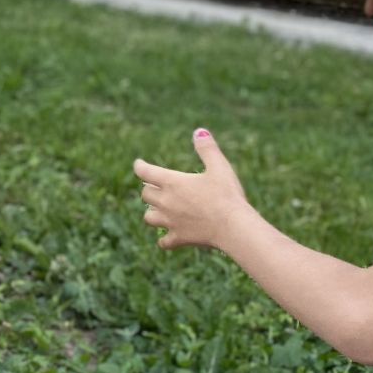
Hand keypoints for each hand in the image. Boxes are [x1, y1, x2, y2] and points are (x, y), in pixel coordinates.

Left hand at [133, 129, 252, 250]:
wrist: (234, 226)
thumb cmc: (227, 195)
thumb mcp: (220, 167)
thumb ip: (207, 149)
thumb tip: (199, 131)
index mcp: (172, 182)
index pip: (145, 171)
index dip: (140, 166)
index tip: (139, 164)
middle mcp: (166, 202)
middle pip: (146, 194)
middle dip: (150, 189)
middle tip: (156, 186)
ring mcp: (170, 221)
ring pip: (148, 217)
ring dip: (152, 212)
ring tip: (160, 210)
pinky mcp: (179, 238)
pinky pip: (163, 241)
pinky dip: (164, 239)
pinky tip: (168, 237)